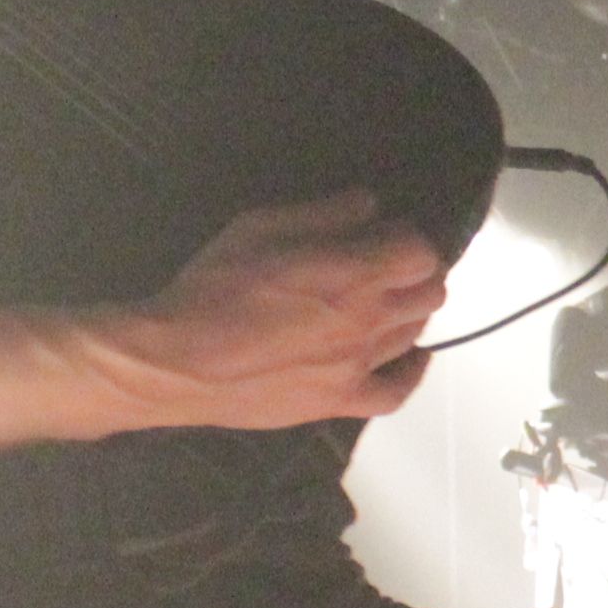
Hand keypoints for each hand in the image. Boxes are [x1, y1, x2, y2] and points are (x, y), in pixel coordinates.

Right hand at [118, 193, 448, 427]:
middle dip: (415, 271)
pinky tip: (410, 356)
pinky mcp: (340, 402)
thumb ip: (324, 214)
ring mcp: (359, 365)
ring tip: (381, 302)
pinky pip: (396, 392)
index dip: (405, 236)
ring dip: (407, 311)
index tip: (382, 232)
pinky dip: (410, 372)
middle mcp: (368, 319)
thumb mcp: (260, 227)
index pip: (420, 251)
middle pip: (430, 292)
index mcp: (353, 272)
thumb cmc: (214, 288)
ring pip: (414, 333)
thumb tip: (370, 206)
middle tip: (384, 265)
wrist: (177, 362)